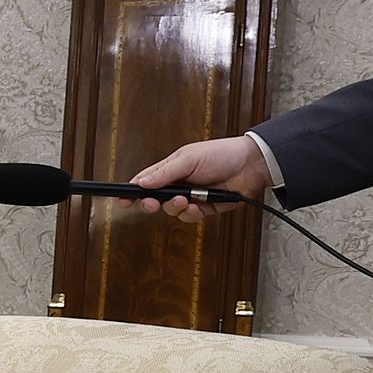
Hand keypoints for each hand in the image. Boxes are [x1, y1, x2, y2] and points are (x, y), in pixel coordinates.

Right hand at [124, 136, 272, 221]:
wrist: (250, 165)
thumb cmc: (221, 154)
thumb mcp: (188, 159)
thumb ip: (164, 173)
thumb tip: (141, 183)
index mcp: (171, 169)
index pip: (145, 182)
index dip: (133, 192)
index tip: (122, 201)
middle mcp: (178, 184)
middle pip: (154, 200)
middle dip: (151, 204)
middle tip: (152, 204)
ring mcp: (191, 197)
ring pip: (171, 211)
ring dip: (175, 207)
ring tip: (186, 199)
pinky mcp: (204, 209)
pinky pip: (189, 217)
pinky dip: (192, 214)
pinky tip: (199, 206)